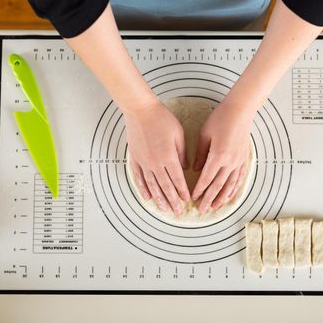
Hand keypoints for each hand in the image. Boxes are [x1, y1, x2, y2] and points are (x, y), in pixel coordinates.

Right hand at [124, 100, 190, 214]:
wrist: (141, 110)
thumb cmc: (162, 119)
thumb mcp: (179, 134)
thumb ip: (182, 153)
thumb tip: (184, 168)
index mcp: (169, 156)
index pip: (178, 179)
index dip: (183, 191)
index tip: (187, 200)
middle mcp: (156, 163)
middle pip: (165, 186)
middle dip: (173, 200)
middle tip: (177, 212)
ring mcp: (144, 162)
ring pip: (152, 185)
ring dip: (159, 199)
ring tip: (164, 209)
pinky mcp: (135, 159)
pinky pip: (139, 178)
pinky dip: (143, 189)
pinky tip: (147, 197)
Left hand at [192, 102, 252, 212]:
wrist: (240, 110)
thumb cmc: (220, 119)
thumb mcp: (205, 135)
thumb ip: (200, 154)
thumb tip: (196, 169)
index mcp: (218, 156)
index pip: (206, 178)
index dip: (199, 190)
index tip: (192, 199)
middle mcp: (230, 162)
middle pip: (218, 186)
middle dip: (209, 199)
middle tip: (202, 210)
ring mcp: (239, 161)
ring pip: (230, 185)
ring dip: (222, 197)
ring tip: (216, 207)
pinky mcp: (244, 159)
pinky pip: (239, 178)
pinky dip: (234, 188)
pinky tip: (230, 195)